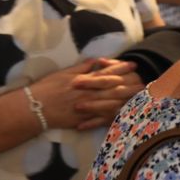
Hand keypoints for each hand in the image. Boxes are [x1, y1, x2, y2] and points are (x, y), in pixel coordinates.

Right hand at [27, 59, 141, 130]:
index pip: (106, 72)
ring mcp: (87, 106)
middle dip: (131, 83)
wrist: (33, 107)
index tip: (134, 64)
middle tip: (146, 80)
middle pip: (114, 87)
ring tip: (141, 96)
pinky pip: (102, 118)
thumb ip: (82, 67)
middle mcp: (88, 92)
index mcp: (84, 79)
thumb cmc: (46, 88)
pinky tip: (126, 114)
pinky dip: (115, 116)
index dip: (121, 68)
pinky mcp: (84, 119)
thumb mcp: (64, 73)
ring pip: (112, 102)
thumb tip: (96, 60)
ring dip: (127, 99)